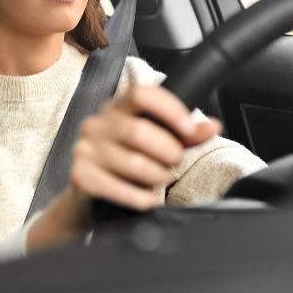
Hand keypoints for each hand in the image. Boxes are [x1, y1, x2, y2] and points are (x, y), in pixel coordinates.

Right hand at [70, 84, 220, 209]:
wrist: (87, 194)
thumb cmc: (126, 161)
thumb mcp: (156, 142)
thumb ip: (184, 134)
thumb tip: (212, 126)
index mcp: (117, 107)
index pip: (141, 94)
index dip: (170, 110)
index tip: (189, 129)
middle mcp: (97, 124)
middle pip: (140, 133)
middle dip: (168, 152)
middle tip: (174, 162)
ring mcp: (85, 149)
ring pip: (134, 163)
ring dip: (157, 176)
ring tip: (160, 179)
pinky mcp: (80, 175)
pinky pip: (119, 189)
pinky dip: (141, 197)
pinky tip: (148, 198)